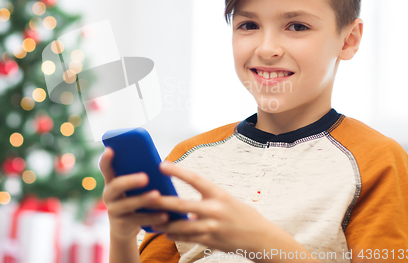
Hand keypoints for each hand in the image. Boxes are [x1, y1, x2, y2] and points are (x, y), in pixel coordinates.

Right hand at [99, 147, 168, 240]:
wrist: (125, 227)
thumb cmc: (134, 198)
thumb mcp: (134, 187)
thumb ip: (140, 174)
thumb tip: (162, 165)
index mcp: (111, 180)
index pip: (105, 167)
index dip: (106, 159)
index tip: (110, 150)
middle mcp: (108, 194)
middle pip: (117, 185)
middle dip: (131, 181)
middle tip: (145, 177)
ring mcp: (113, 210)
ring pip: (128, 204)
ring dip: (143, 199)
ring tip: (156, 195)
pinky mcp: (121, 224)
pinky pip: (137, 220)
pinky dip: (152, 217)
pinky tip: (165, 215)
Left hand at [146, 161, 291, 254]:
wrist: (261, 237)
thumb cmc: (241, 214)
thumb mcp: (226, 200)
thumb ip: (206, 200)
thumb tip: (183, 205)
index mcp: (219, 194)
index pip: (195, 179)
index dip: (177, 171)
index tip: (162, 165)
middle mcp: (215, 210)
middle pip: (182, 205)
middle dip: (162, 202)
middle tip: (147, 197)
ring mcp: (212, 227)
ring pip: (181, 226)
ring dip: (165, 224)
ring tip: (151, 220)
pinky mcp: (211, 242)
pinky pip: (188, 238)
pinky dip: (175, 236)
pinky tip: (166, 233)